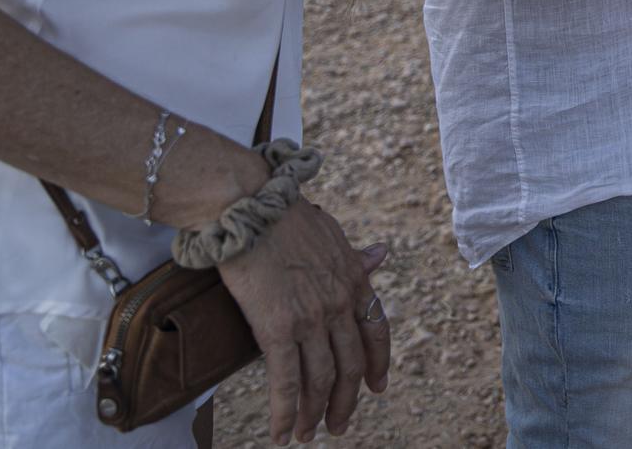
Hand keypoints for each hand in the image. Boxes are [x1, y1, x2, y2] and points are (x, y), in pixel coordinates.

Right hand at [218, 200, 391, 444]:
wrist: (248, 205)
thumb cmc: (283, 216)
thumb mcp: (331, 234)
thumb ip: (354, 256)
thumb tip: (382, 254)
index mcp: (354, 279)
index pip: (376, 331)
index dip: (378, 363)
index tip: (377, 387)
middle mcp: (338, 302)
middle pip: (351, 364)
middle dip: (346, 401)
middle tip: (339, 425)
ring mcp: (311, 317)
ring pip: (321, 379)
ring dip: (314, 413)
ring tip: (305, 434)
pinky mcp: (277, 328)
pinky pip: (286, 382)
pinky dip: (284, 412)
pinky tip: (280, 431)